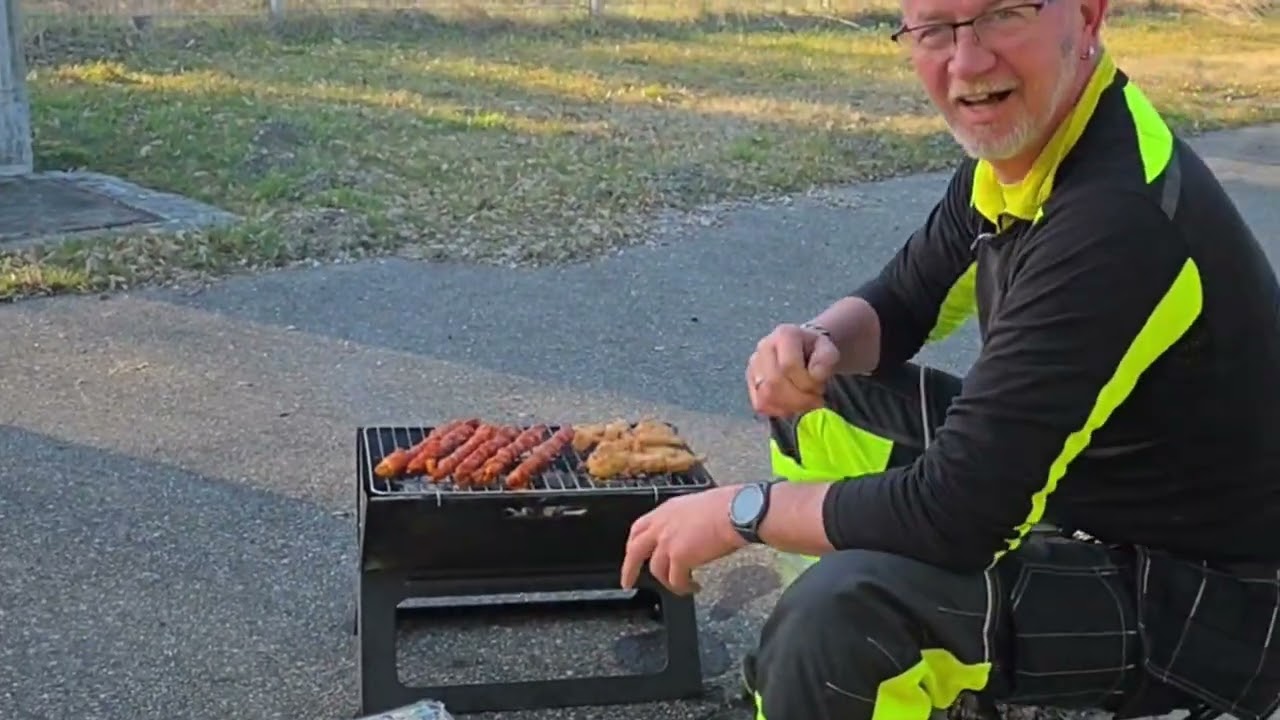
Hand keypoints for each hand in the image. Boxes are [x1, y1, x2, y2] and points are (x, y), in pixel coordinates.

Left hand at [620, 486, 745, 595]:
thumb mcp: (697, 507)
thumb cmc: (728, 506)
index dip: (633, 543)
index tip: (632, 554)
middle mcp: (661, 525)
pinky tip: (693, 587)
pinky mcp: (679, 557)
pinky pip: (675, 580)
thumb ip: (684, 521)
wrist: (736, 512)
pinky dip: (682, 587)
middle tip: (628, 582)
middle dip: (629, 568)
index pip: (639, 527)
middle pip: (635, 550)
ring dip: (668, 582)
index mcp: (666, 511)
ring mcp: (668, 542)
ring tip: (680, 587)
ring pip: (656, 570)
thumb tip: (689, 536)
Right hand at [747, 323, 839, 416]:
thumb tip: (814, 375)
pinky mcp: (751, 381)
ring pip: (765, 396)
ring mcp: (754, 364)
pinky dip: (778, 411)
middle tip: (814, 402)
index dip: (806, 383)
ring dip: (788, 407)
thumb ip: (826, 360)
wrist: (804, 350)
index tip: (820, 388)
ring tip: (804, 404)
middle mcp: (764, 347)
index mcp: (784, 335)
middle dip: (798, 399)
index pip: (788, 366)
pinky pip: (760, 404)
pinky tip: (792, 406)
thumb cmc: (816, 351)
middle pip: (774, 383)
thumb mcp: (829, 350)